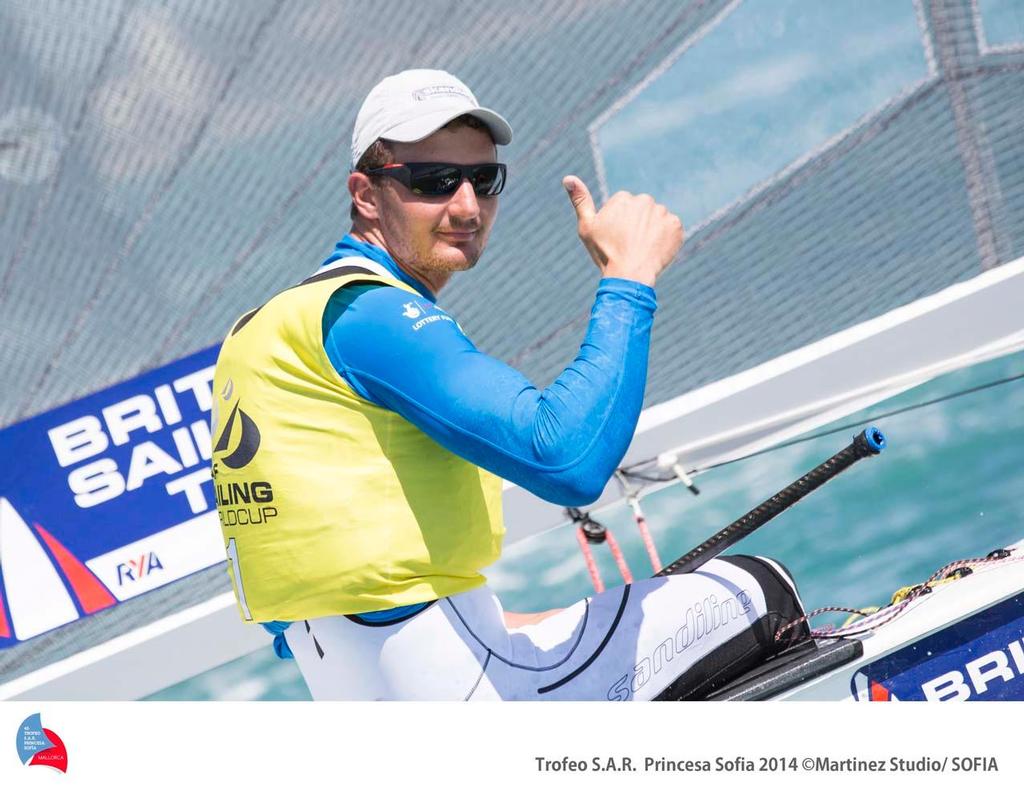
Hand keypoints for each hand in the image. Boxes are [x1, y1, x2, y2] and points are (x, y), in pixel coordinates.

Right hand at [563, 176, 683, 286]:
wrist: (630, 275)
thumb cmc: (605, 253)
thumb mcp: (587, 227)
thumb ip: (580, 201)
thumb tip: (568, 177)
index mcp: (623, 198)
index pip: (625, 208)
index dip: (620, 225)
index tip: (616, 239)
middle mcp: (644, 200)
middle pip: (642, 212)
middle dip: (638, 225)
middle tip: (630, 245)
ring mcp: (662, 212)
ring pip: (657, 220)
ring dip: (652, 231)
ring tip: (643, 249)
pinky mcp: (676, 225)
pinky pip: (672, 229)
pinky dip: (666, 239)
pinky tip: (655, 250)